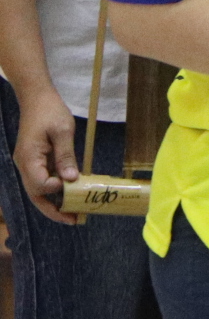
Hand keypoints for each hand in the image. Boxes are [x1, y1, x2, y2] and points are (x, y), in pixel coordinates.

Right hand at [12, 87, 84, 226]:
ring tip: (74, 214)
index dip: (55, 190)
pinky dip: (55, 191)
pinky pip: (43, 181)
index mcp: (29, 158)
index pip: (39, 184)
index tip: (72, 185)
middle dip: (54, 209)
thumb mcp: (62, 132)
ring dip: (54, 204)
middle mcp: (25, 165)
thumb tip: (70, 180)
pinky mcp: (36, 161)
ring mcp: (29, 164)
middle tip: (74, 220)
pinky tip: (70, 196)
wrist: (37, 98)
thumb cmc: (50, 111)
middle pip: (36, 195)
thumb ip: (66, 156)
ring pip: (38, 191)